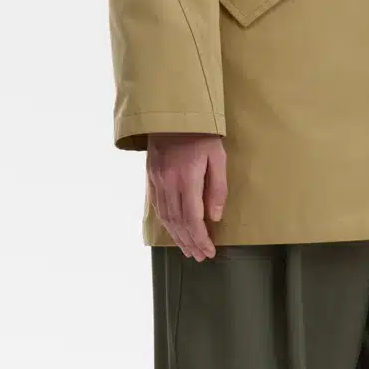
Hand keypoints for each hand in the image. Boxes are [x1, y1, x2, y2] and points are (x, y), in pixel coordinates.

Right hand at [146, 132, 226, 259]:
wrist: (172, 113)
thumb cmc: (201, 133)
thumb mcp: (218, 157)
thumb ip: (217, 188)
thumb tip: (214, 216)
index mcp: (186, 179)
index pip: (193, 218)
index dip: (201, 238)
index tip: (209, 251)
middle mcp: (168, 183)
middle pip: (178, 222)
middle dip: (190, 242)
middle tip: (200, 256)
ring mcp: (157, 180)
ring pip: (165, 217)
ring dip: (177, 237)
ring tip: (188, 250)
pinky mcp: (151, 176)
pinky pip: (156, 205)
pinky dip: (165, 222)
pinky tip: (172, 230)